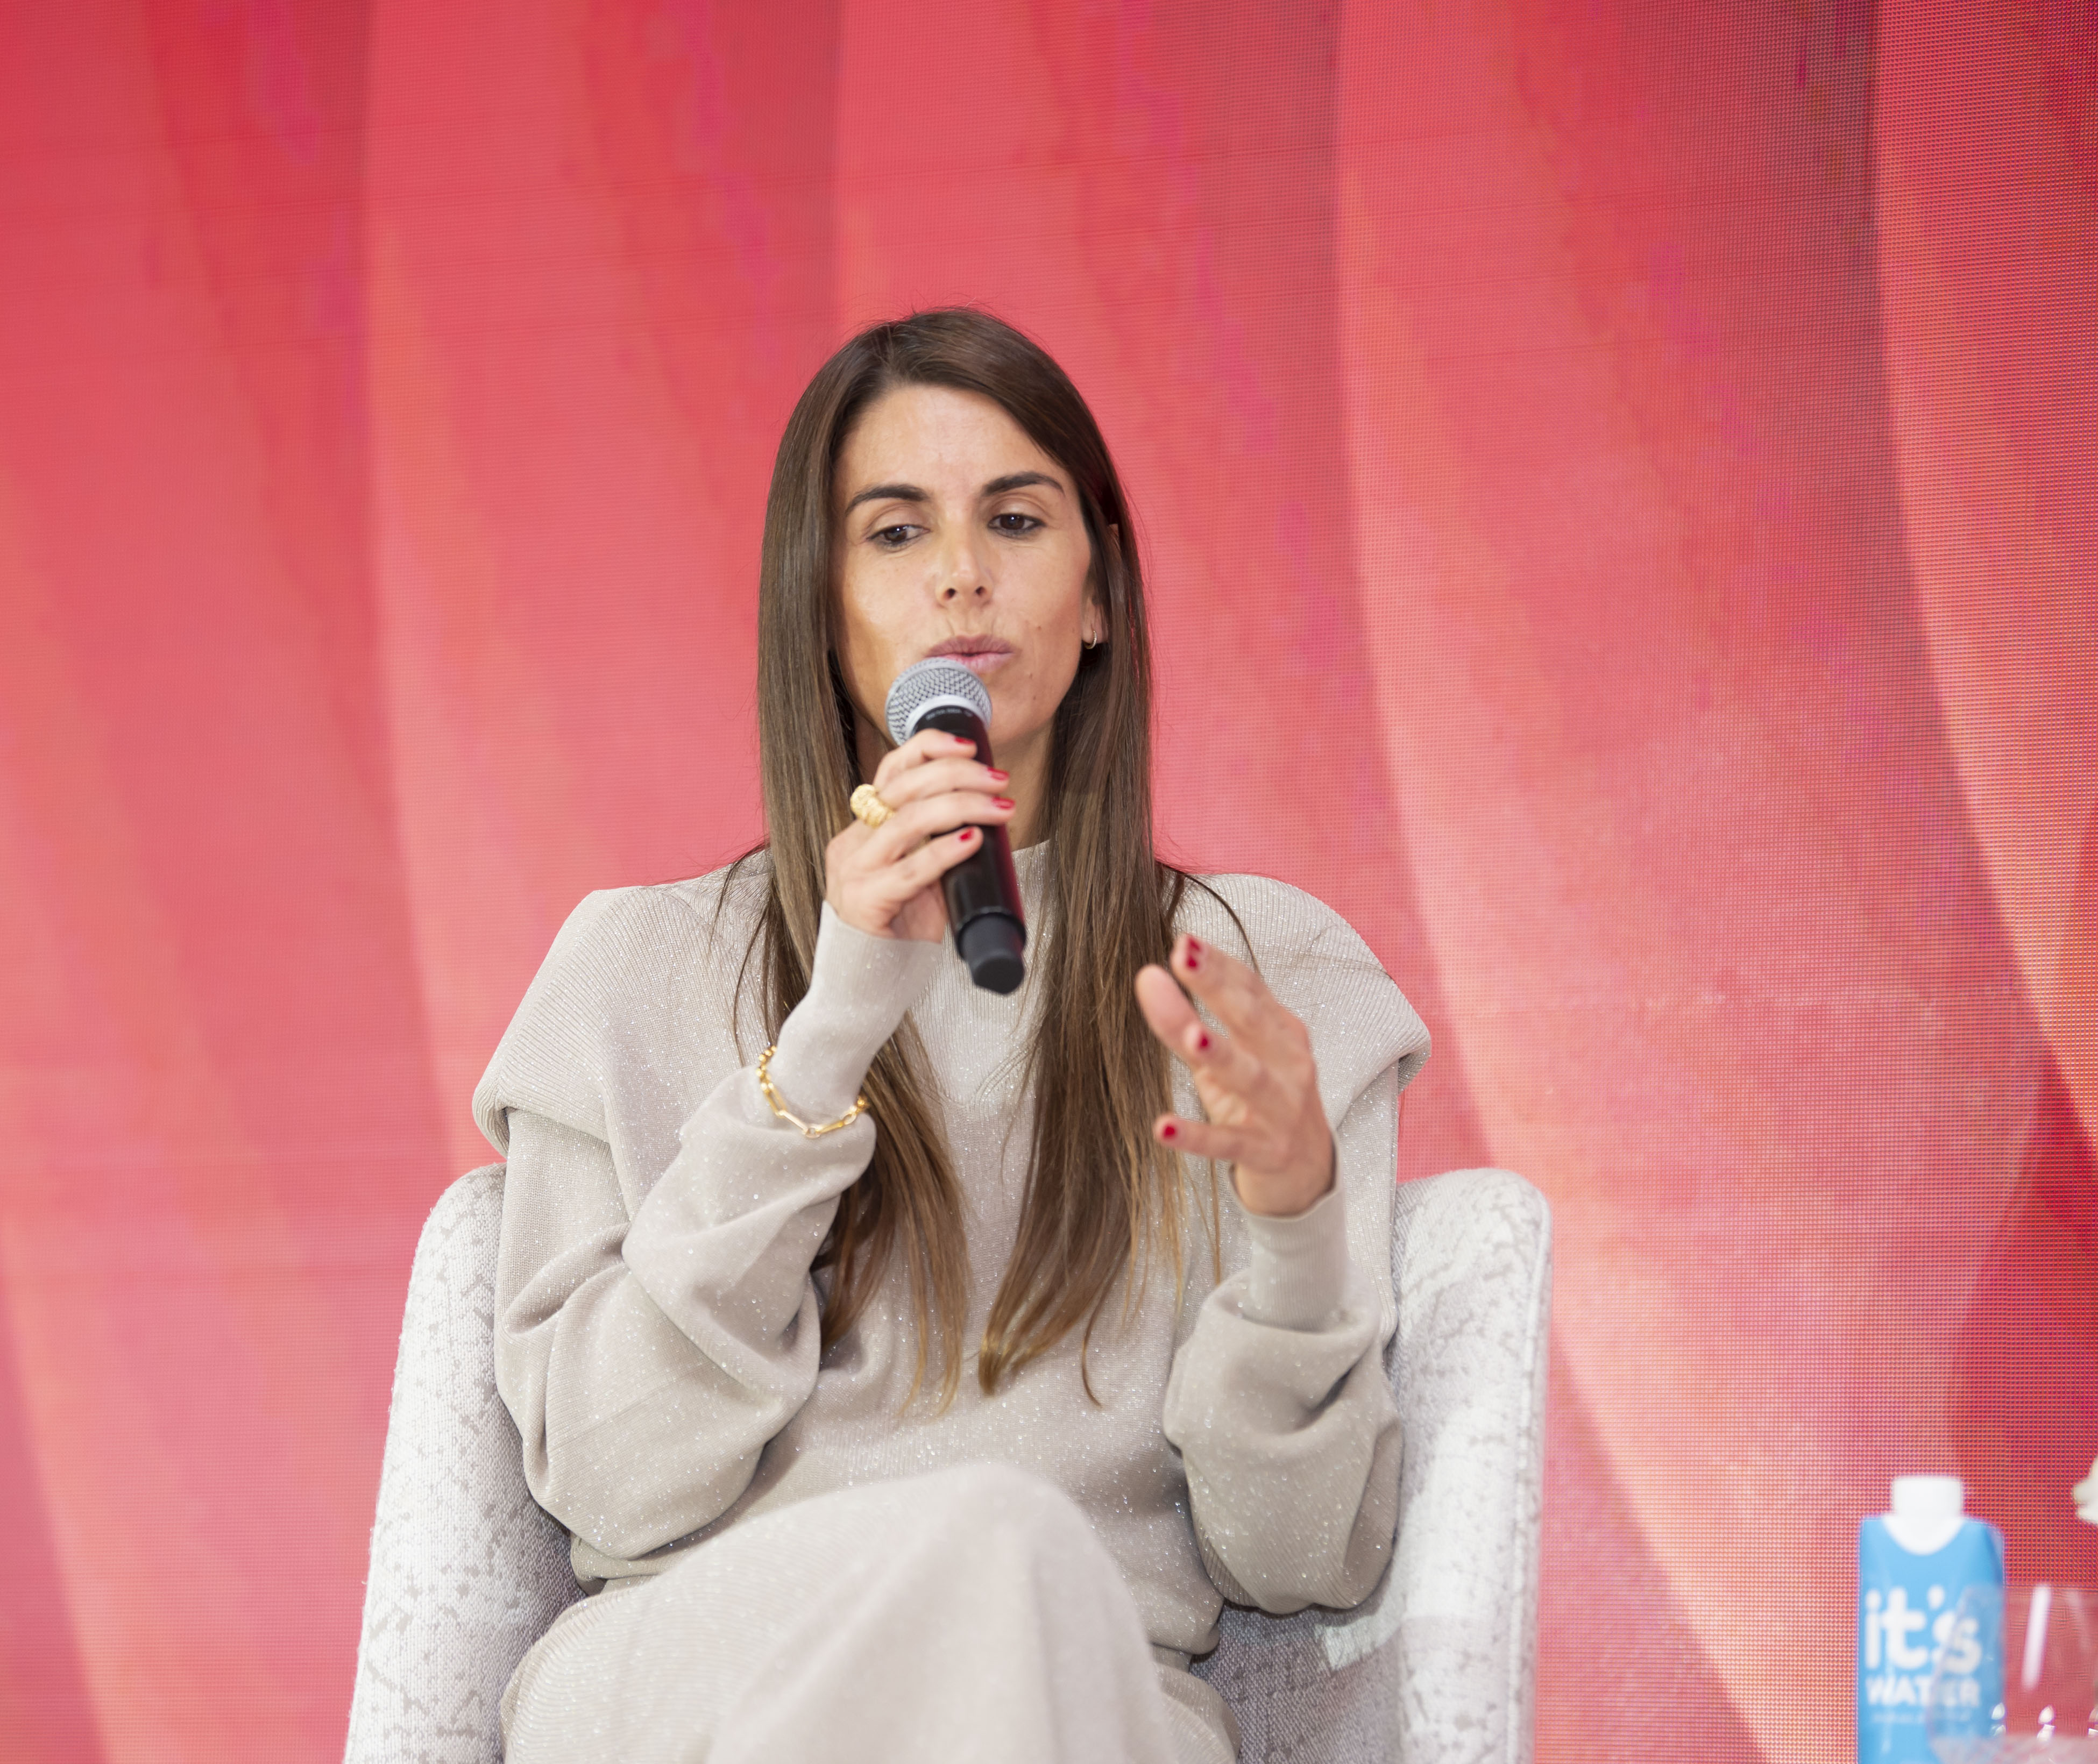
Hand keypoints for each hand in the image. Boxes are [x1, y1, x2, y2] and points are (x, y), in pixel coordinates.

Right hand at [823, 730, 1015, 941]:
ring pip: (907, 820)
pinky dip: (945, 851)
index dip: (928, 748)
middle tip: (999, 780)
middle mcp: (852, 843)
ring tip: (1000, 808)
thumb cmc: (895, 935)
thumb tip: (984, 821)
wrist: (862, 989)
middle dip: (958, 774)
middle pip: (903, 787)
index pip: (891, 771)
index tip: (970, 745)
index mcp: (862, 830)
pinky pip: (910, 869)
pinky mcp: (864, 903)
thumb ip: (937, 850)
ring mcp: (854, 872)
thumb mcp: (917, 881)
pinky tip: (972, 841)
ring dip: (961, 806)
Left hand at [1135, 934, 1333, 1217]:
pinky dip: (1196, 1136)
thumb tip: (1148, 978)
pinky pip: (1228, 1144)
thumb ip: (1190, 1023)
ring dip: (1221, 1054)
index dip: (1219, 965)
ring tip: (1191, 1035)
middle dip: (1219, 988)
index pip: (1251, 989)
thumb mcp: (1232, 1058)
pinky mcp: (1266, 1152)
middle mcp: (1288, 1065)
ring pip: (1249, 1077)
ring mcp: (1281, 1110)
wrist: (1308, 1171)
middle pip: (1251, 1020)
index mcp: (1282, 1033)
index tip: (1184, 940)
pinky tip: (1162, 1127)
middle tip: (1183, 956)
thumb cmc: (1264, 1101)